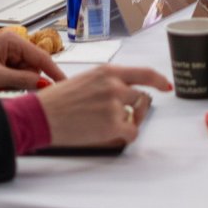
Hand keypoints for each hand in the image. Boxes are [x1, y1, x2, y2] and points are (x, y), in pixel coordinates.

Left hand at [0, 29, 58, 91]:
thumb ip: (22, 81)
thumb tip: (42, 84)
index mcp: (12, 41)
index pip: (41, 57)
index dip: (54, 72)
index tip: (64, 83)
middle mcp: (12, 45)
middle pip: (33, 68)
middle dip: (24, 80)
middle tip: (6, 84)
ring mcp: (6, 54)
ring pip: (24, 74)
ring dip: (14, 82)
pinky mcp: (1, 63)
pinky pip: (14, 76)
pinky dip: (8, 82)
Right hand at [33, 63, 173, 146]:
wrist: (40, 115)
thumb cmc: (56, 100)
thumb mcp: (85, 80)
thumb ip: (107, 83)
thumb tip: (125, 93)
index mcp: (107, 72)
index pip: (144, 72)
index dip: (159, 80)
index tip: (166, 86)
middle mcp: (114, 85)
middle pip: (140, 97)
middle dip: (134, 108)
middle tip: (119, 115)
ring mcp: (115, 105)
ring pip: (135, 116)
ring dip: (125, 121)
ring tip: (102, 123)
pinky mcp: (113, 124)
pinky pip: (131, 132)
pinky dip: (123, 135)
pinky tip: (107, 132)